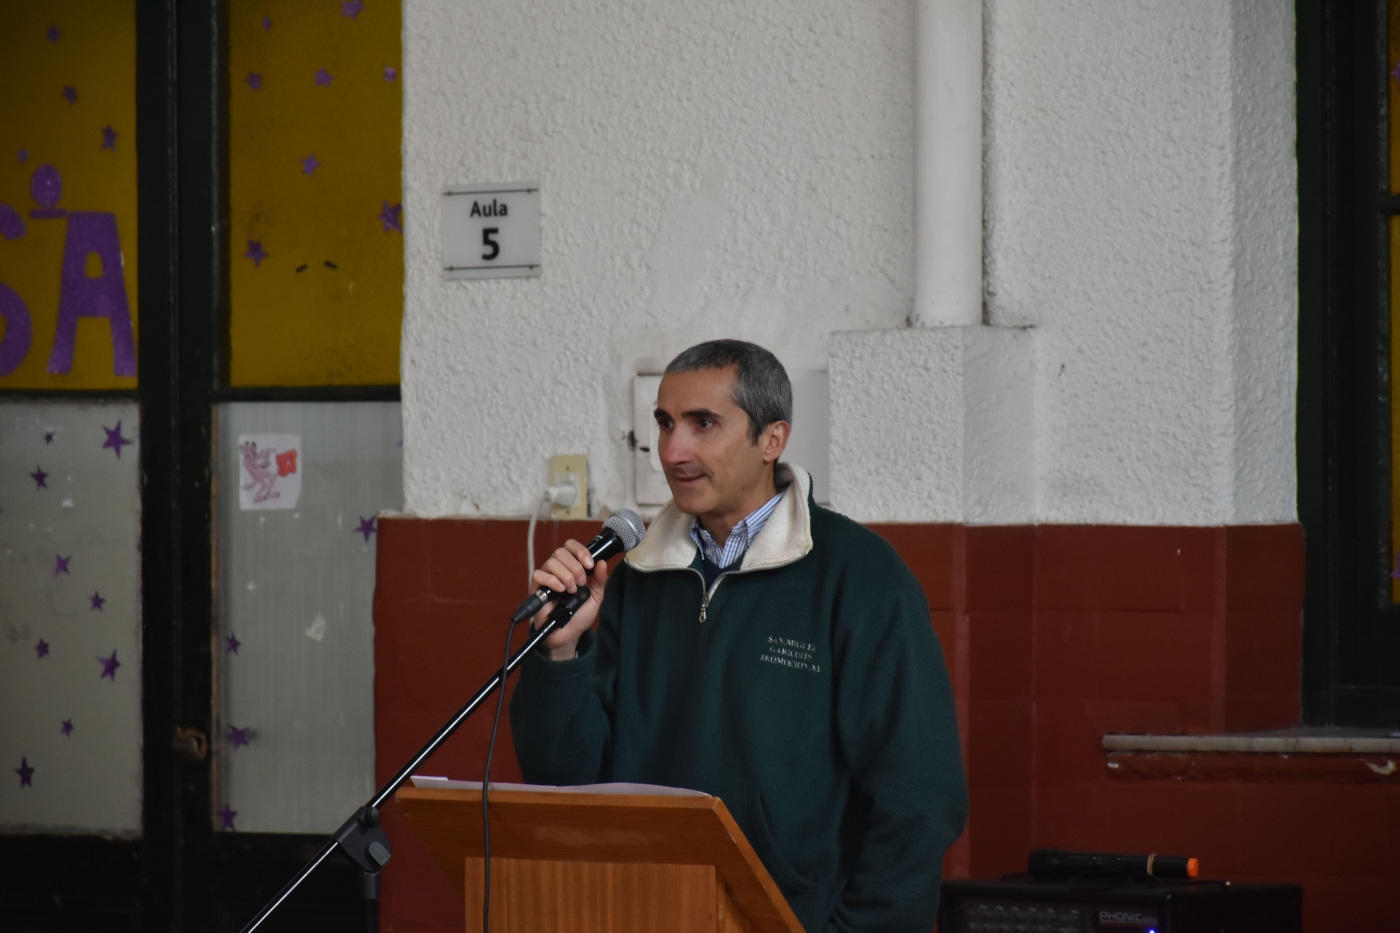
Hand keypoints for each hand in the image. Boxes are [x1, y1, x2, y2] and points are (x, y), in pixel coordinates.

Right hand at [530, 539, 611, 660]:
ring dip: (565, 575)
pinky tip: (560, 590)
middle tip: (581, 582)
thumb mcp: (596, 597)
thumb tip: (602, 562)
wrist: (568, 635)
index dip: (580, 551)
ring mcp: (546, 578)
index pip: (571, 546)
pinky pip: (538, 575)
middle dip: (575, 566)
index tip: (590, 564)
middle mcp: (558, 569)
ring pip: (551, 562)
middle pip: (560, 552)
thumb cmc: (580, 615)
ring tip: (572, 590)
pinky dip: (551, 580)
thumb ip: (599, 580)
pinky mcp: (536, 589)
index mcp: (572, 567)